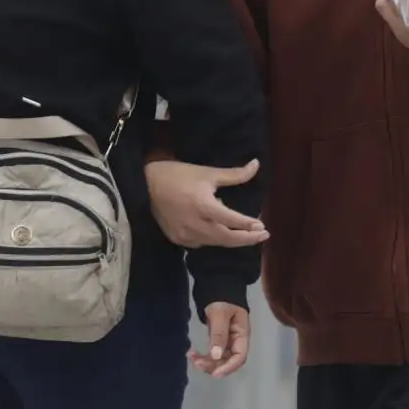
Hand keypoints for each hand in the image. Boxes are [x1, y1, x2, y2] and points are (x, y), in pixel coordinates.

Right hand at [145, 158, 267, 248]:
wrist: (145, 184)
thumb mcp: (207, 172)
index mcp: (204, 206)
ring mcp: (185, 235)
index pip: (232, 221)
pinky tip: (219, 232)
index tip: (263, 226)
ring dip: (230, 239)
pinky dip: (212, 239)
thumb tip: (257, 164)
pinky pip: (200, 243)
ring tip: (245, 233)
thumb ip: (234, 174)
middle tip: (263, 235)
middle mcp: (195, 224)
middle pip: (226, 238)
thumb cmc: (178, 175)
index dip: (249, 225)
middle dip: (247, 239)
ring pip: (214, 243)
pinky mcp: (177, 239)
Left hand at [189, 302, 249, 378]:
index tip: (214, 373)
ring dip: (206, 362)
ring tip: (191, 356)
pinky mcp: (218, 339)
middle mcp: (236, 340)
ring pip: (219, 359)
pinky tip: (192, 353)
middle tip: (196, 363)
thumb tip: (215, 356)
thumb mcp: (220, 314)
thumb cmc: (222, 298)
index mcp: (242, 334)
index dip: (229, 367)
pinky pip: (212, 353)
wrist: (216, 286)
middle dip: (213, 365)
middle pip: (229, 360)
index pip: (240, 356)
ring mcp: (227, 340)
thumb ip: (219, 334)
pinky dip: (203, 356)